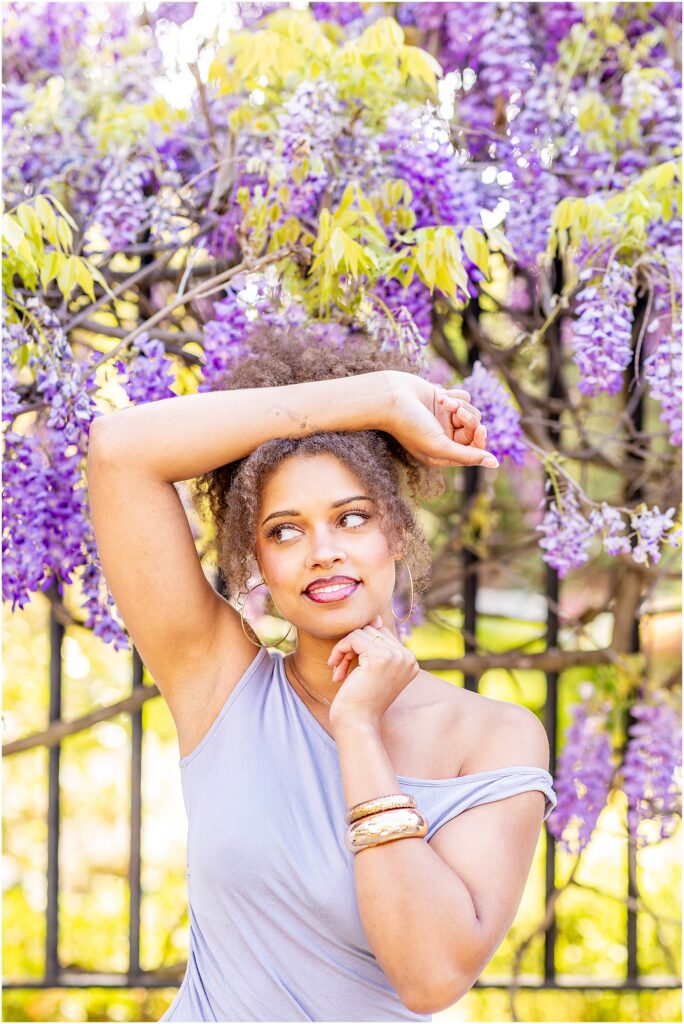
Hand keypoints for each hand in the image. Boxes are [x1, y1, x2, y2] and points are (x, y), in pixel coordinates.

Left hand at [327, 614, 419, 733]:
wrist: (357, 724)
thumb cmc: (360, 700)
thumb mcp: (371, 670)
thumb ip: (375, 644)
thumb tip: (374, 616)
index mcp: (410, 660)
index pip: (382, 634)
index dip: (361, 646)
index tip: (349, 666)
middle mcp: (408, 657)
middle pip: (373, 631)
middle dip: (352, 647)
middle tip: (340, 668)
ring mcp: (396, 656)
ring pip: (362, 632)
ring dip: (344, 650)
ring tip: (337, 670)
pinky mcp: (380, 657)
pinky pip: (354, 638)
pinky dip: (340, 650)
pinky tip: (335, 668)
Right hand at [384, 370, 498, 469]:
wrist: (391, 396)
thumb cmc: (410, 425)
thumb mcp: (439, 446)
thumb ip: (467, 456)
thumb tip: (495, 463)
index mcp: (443, 454)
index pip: (474, 450)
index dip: (480, 440)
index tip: (480, 429)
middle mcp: (445, 437)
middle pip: (474, 429)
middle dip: (468, 419)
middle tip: (456, 412)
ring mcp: (444, 418)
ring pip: (471, 412)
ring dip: (460, 405)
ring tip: (443, 401)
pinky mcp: (444, 400)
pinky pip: (464, 397)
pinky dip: (455, 395)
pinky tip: (441, 395)